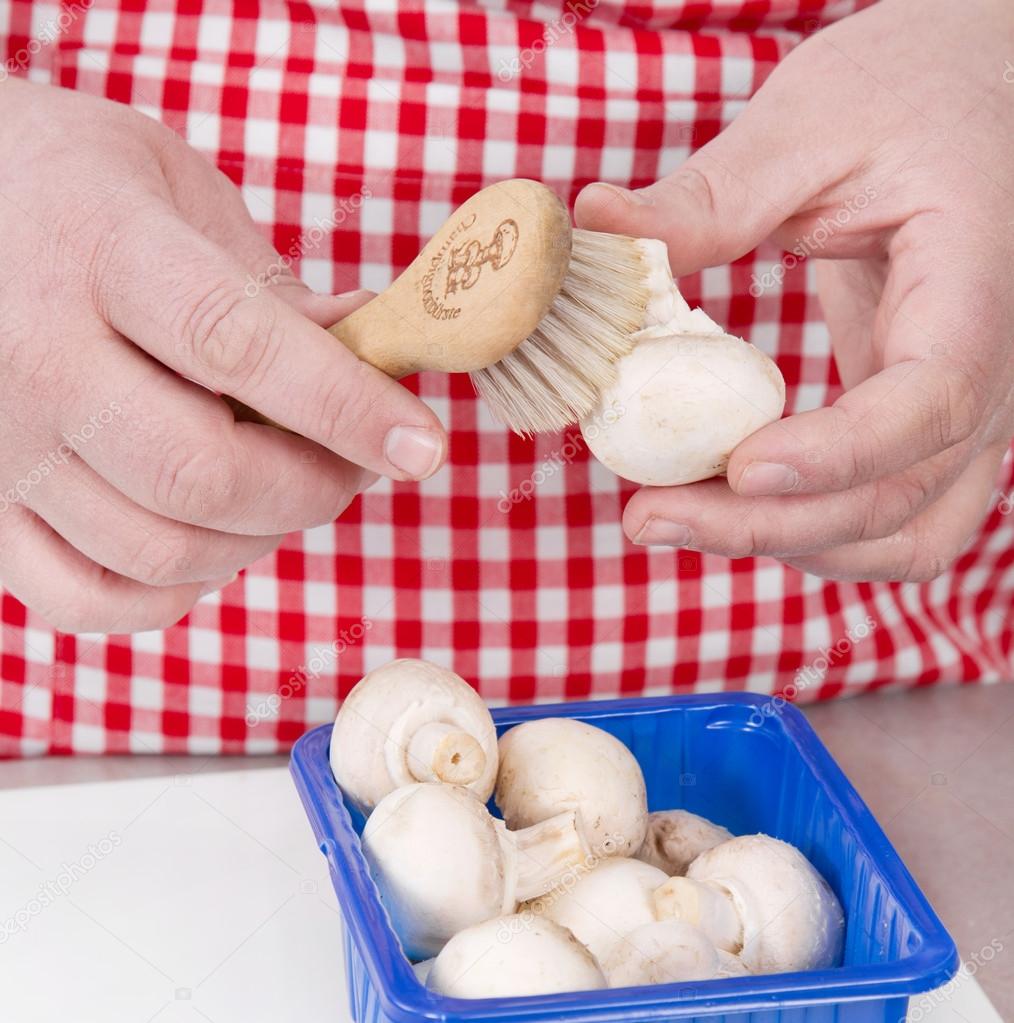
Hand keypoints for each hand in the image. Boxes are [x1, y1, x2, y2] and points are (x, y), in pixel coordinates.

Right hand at [0, 79, 445, 631]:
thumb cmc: (71, 186)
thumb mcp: (175, 190)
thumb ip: (273, 282)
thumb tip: (377, 346)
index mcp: (100, 253)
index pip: (238, 347)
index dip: (346, 408)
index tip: (424, 446)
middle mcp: (35, 357)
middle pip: (201, 474)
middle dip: (313, 487)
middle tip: (354, 464)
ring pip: (158, 548)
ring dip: (259, 537)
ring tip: (285, 489)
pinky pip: (87, 599)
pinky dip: (175, 588)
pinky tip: (208, 537)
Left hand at [576, 0, 1013, 581]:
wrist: (972, 97)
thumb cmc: (909, 91)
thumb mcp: (812, 122)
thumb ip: (713, 193)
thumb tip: (597, 227)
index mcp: (973, 282)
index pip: (931, 397)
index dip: (838, 452)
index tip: (738, 468)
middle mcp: (991, 366)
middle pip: (898, 494)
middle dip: (768, 524)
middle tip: (646, 517)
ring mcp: (965, 407)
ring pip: (903, 532)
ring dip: (789, 543)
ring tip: (675, 520)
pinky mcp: (922, 421)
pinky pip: (890, 514)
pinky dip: (813, 530)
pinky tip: (728, 504)